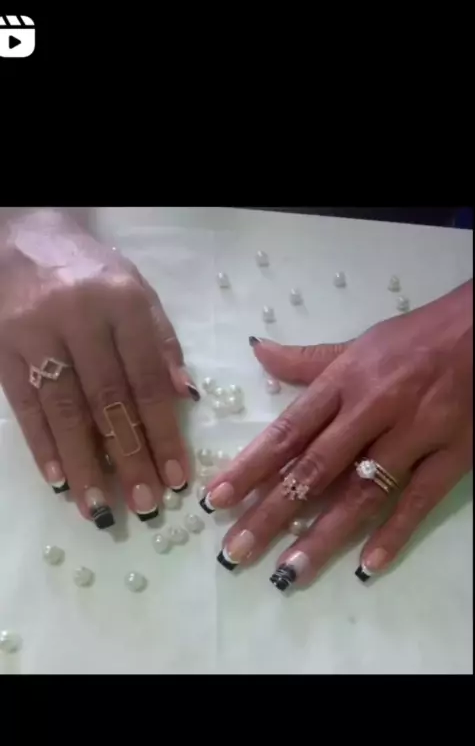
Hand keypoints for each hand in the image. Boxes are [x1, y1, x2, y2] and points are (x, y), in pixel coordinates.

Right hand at [0, 209, 198, 527]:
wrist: (21, 238)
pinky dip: (41, 446)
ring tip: (100, 507)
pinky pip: (24, 405)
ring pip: (63, 410)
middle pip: (107, 400)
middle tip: (145, 505)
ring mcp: (35, 335)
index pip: (147, 379)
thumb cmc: (90, 272)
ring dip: (83, 464)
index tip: (177, 477)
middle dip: (129, 457)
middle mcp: (78, 319)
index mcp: (122, 304)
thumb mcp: (137, 291)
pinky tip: (58, 479)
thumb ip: (160, 341)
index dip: (163, 432)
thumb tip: (185, 398)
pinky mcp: (2, 349)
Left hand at [202, 281, 471, 589]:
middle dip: (272, 513)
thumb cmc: (418, 338)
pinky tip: (368, 567)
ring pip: (362, 492)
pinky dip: (394, 534)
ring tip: (290, 572)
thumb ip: (308, 359)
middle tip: (236, 551)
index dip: (251, 466)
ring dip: (324, 535)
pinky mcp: (452, 456)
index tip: (217, 499)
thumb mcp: (360, 343)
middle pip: (315, 469)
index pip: (289, 430)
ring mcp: (415, 436)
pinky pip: (419, 501)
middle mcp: (373, 409)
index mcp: (345, 380)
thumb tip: (256, 352)